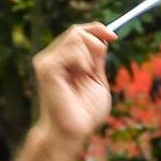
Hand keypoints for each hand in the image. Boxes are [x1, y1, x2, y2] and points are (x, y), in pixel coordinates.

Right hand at [30, 24, 116, 155]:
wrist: (73, 131)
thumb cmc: (85, 112)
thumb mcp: (97, 80)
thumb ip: (96, 60)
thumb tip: (102, 40)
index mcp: (64, 60)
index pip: (77, 33)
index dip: (96, 29)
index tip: (114, 37)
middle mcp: (52, 57)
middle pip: (76, 31)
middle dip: (96, 42)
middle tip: (100, 64)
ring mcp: (47, 61)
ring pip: (75, 37)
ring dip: (90, 55)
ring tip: (86, 75)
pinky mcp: (47, 68)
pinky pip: (72, 50)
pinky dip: (83, 61)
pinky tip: (80, 76)